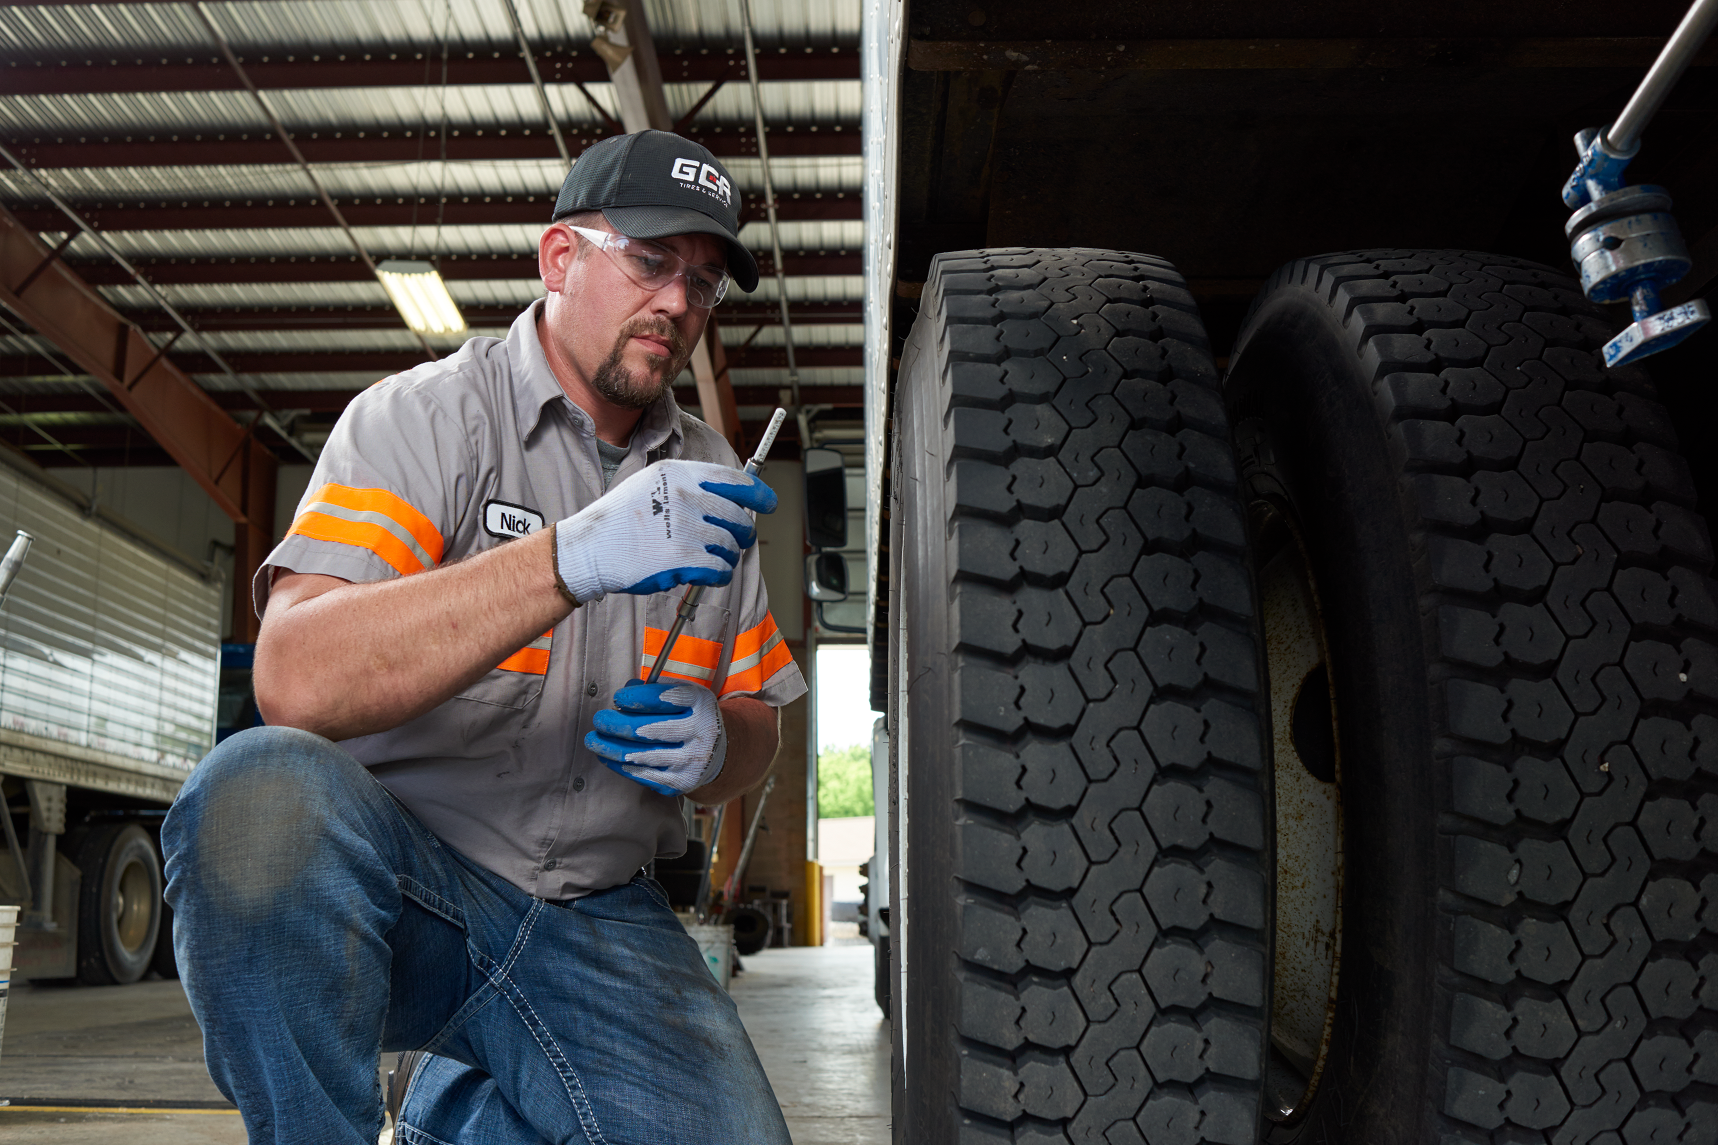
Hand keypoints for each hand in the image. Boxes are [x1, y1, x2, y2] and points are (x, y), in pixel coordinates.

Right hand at [553, 460, 776, 602]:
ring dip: (727, 556)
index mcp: (679, 475)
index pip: (734, 480)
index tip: (769, 502)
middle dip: (742, 533)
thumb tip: (729, 500)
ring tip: (709, 558)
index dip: (759, 494)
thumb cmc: (620, 521)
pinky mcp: (683, 558)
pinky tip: (707, 573)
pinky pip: (721, 569)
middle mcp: (685, 497)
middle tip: (735, 541)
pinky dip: (719, 575)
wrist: (589, 549)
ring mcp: (684, 527)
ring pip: (731, 546)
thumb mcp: (651, 484)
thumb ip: (689, 487)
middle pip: (739, 517)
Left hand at [585, 679, 725, 795]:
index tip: (618, 698)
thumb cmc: (690, 717)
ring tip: (593, 741)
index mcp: (700, 704)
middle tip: (599, 720)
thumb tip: (628, 689)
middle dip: (618, 724)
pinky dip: (621, 766)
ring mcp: (691, 760)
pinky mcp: (681, 782)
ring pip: (643, 755)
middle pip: (650, 729)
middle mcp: (701, 732)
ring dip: (612, 748)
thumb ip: (654, 689)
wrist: (717, 752)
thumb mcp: (681, 696)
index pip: (666, 699)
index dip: (637, 699)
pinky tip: (607, 757)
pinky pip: (644, 775)